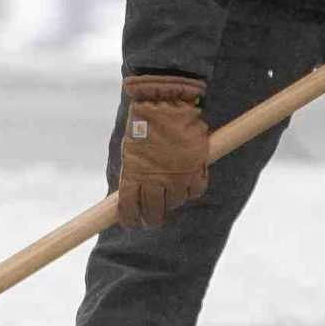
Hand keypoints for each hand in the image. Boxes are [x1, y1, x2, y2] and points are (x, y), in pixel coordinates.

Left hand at [117, 75, 209, 229]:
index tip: (131, 224)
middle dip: (152, 219)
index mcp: (133, 175)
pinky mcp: (195, 168)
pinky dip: (192, 190)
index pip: (129, 208)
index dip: (130, 220)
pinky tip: (187, 185)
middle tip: (153, 220)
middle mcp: (155, 180)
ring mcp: (177, 176)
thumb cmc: (144, 123)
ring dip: (172, 203)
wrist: (166, 102)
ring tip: (170, 197)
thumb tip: (132, 194)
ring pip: (175, 203)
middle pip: (153, 212)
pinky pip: (195, 190)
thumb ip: (132, 174)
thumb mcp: (129, 150)